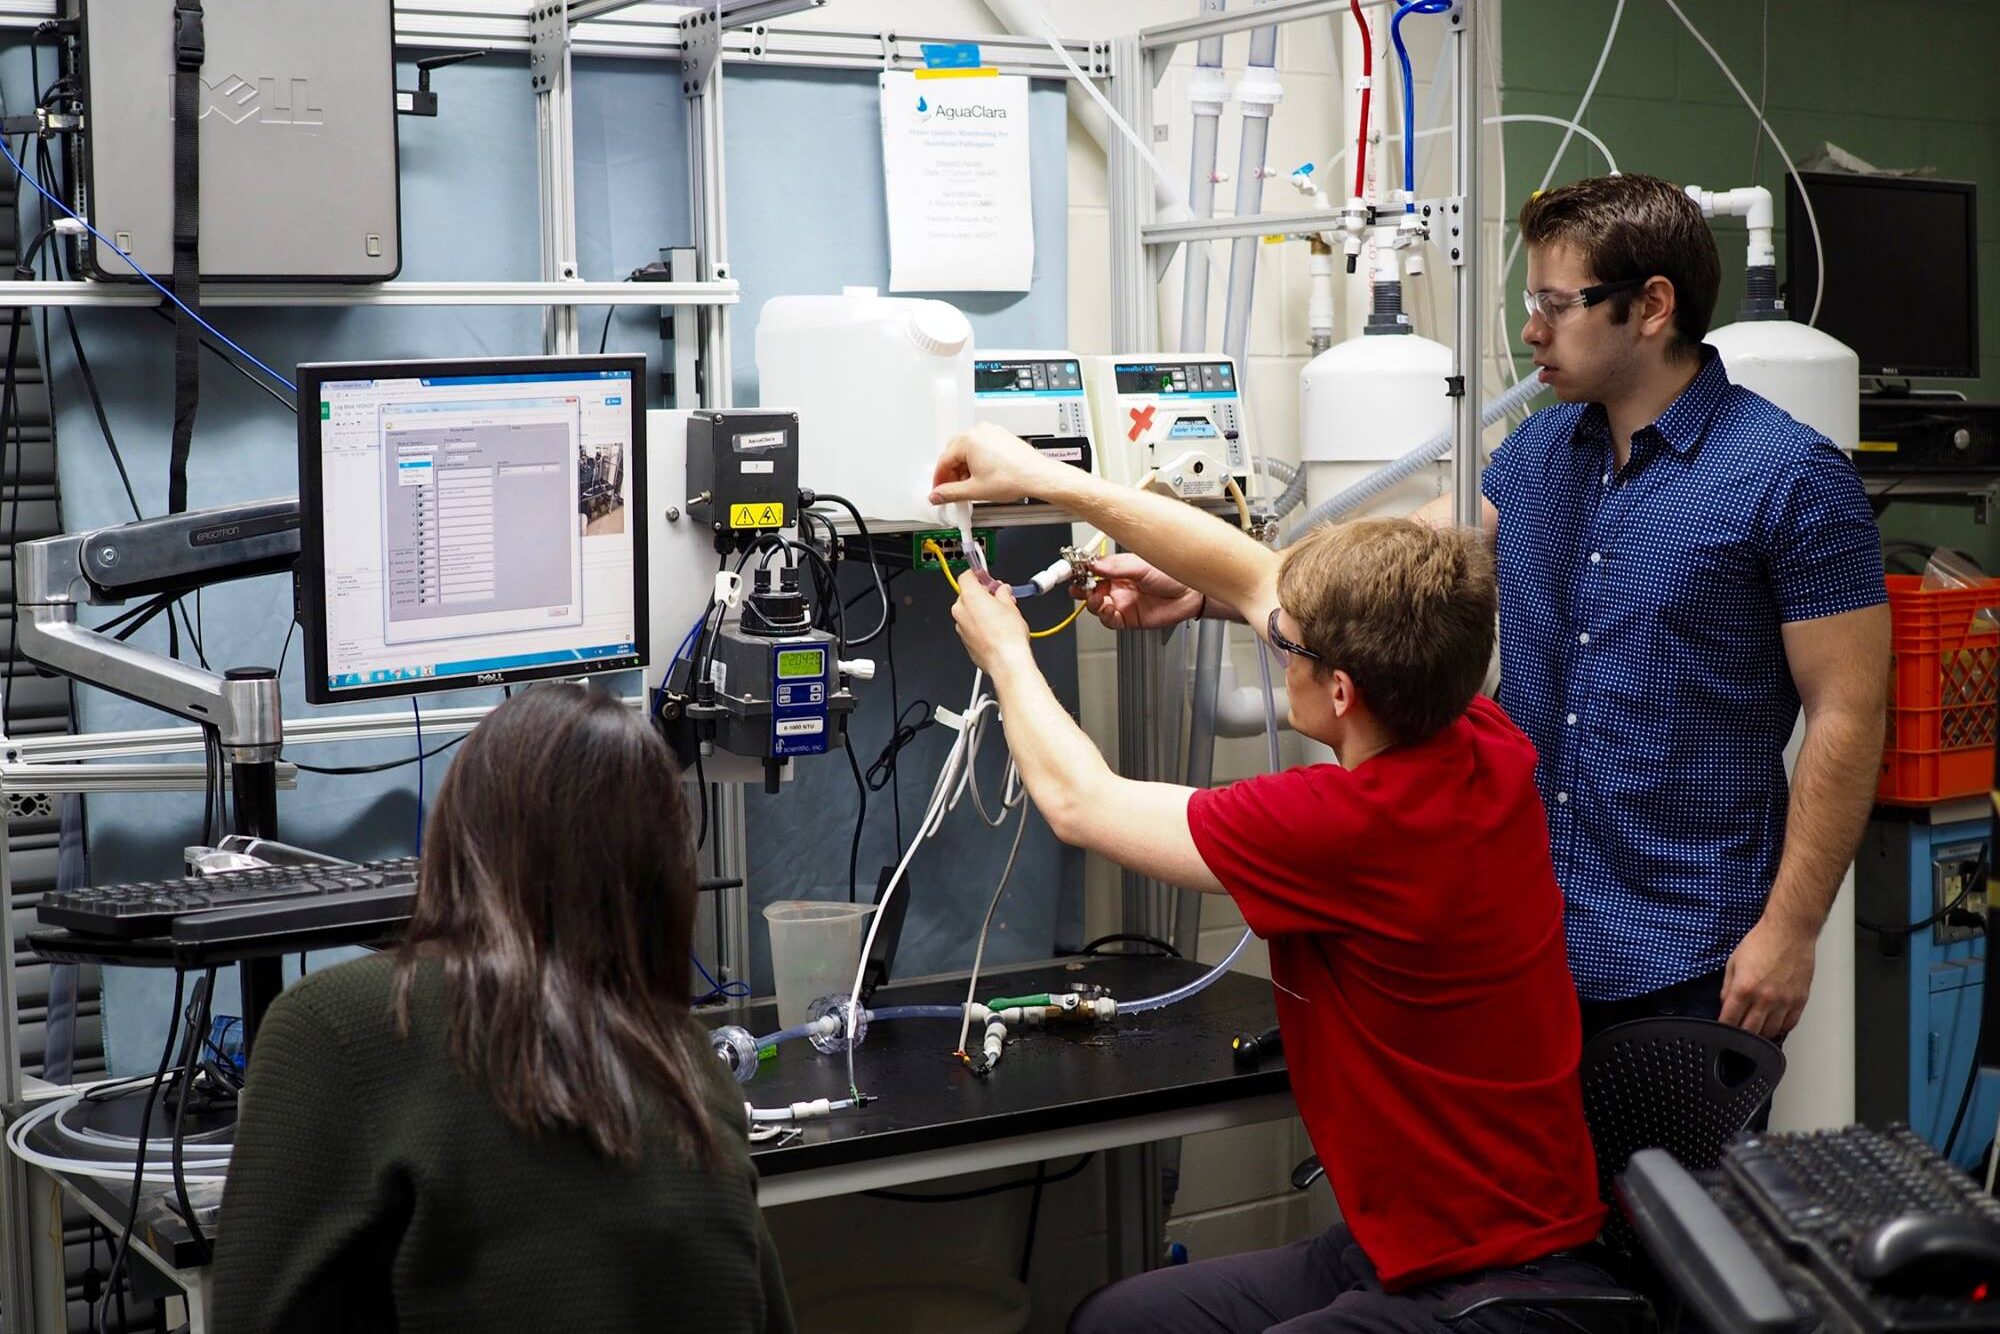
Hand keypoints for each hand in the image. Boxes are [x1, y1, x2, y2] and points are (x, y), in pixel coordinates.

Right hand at [930, 423, 1066, 506]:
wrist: (1038, 476)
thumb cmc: (1014, 478)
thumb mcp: (975, 490)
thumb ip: (950, 493)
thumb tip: (937, 496)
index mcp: (968, 440)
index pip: (943, 460)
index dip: (939, 479)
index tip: (939, 490)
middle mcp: (979, 431)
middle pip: (953, 453)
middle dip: (951, 473)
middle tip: (952, 490)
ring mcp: (991, 432)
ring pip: (967, 450)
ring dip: (964, 468)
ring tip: (970, 485)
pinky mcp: (1001, 436)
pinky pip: (981, 447)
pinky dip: (977, 461)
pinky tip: (982, 476)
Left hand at [950, 577, 1033, 676]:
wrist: (1006, 661)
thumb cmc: (1008, 636)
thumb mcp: (1011, 606)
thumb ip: (1003, 594)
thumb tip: (1002, 591)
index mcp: (970, 597)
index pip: (966, 576)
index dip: (978, 575)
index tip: (986, 577)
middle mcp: (961, 611)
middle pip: (967, 595)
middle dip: (983, 594)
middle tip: (999, 597)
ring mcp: (961, 627)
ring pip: (968, 612)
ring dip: (981, 610)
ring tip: (1000, 615)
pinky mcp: (965, 641)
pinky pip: (970, 626)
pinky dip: (979, 624)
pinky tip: (995, 629)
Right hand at [1082, 553, 1204, 630]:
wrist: (1190, 594)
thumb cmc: (1172, 575)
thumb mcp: (1140, 565)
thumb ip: (1115, 567)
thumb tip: (1093, 564)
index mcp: (1119, 569)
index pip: (1092, 569)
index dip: (1080, 570)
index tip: (1070, 569)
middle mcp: (1118, 586)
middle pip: (1089, 588)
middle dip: (1080, 588)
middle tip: (1078, 586)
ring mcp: (1122, 603)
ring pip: (1096, 606)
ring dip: (1091, 602)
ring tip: (1096, 597)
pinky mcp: (1128, 619)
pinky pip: (1109, 620)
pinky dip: (1104, 616)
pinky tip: (1107, 608)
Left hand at [1719, 916, 1816, 1038]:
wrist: (1789, 931)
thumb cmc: (1761, 942)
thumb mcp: (1733, 962)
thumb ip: (1727, 987)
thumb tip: (1725, 1005)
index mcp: (1744, 988)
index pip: (1730, 1020)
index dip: (1723, 1028)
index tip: (1722, 1030)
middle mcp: (1765, 998)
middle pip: (1750, 1032)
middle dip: (1740, 1034)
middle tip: (1738, 1031)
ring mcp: (1784, 1002)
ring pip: (1770, 1031)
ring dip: (1760, 1033)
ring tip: (1755, 1028)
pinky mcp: (1800, 1001)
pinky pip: (1789, 1025)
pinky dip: (1780, 1028)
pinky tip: (1773, 1023)